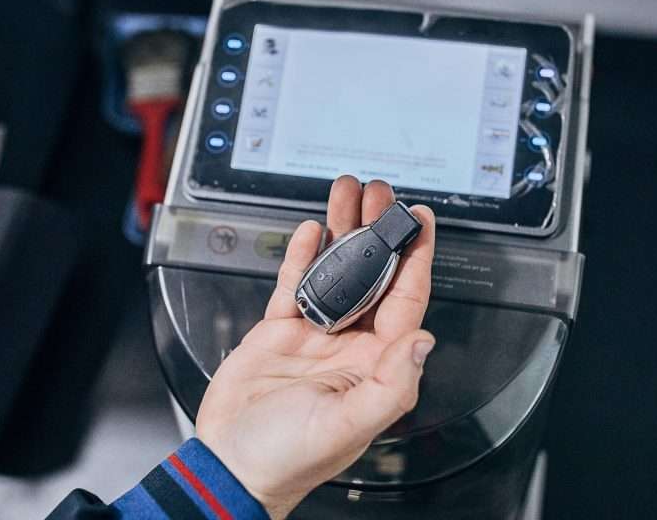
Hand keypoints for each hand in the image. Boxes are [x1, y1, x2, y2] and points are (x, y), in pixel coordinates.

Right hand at [196, 176, 435, 519]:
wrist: (232, 462)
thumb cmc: (289, 457)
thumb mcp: (349, 424)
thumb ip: (391, 383)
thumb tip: (424, 341)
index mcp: (376, 363)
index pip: (406, 298)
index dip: (417, 256)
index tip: (421, 220)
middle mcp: (351, 345)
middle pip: (374, 274)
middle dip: (379, 230)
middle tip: (380, 193)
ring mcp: (316, 335)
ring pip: (337, 271)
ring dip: (343, 232)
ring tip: (347, 194)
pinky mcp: (280, 331)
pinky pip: (296, 284)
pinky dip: (302, 255)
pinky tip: (310, 230)